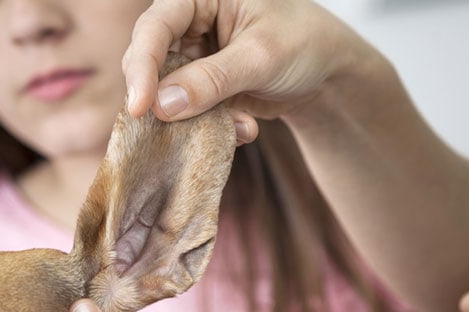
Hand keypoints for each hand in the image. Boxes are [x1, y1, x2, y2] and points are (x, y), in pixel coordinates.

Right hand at [122, 0, 372, 141]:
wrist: (328, 73)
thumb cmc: (302, 43)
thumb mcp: (261, 57)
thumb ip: (211, 80)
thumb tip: (161, 107)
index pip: (155, 27)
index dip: (142, 66)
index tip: (140, 107)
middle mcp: (188, 26)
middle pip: (150, 62)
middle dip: (163, 99)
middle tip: (174, 129)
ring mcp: (193, 60)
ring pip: (166, 95)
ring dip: (195, 120)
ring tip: (239, 126)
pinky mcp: (201, 90)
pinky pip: (189, 115)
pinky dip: (211, 128)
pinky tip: (246, 128)